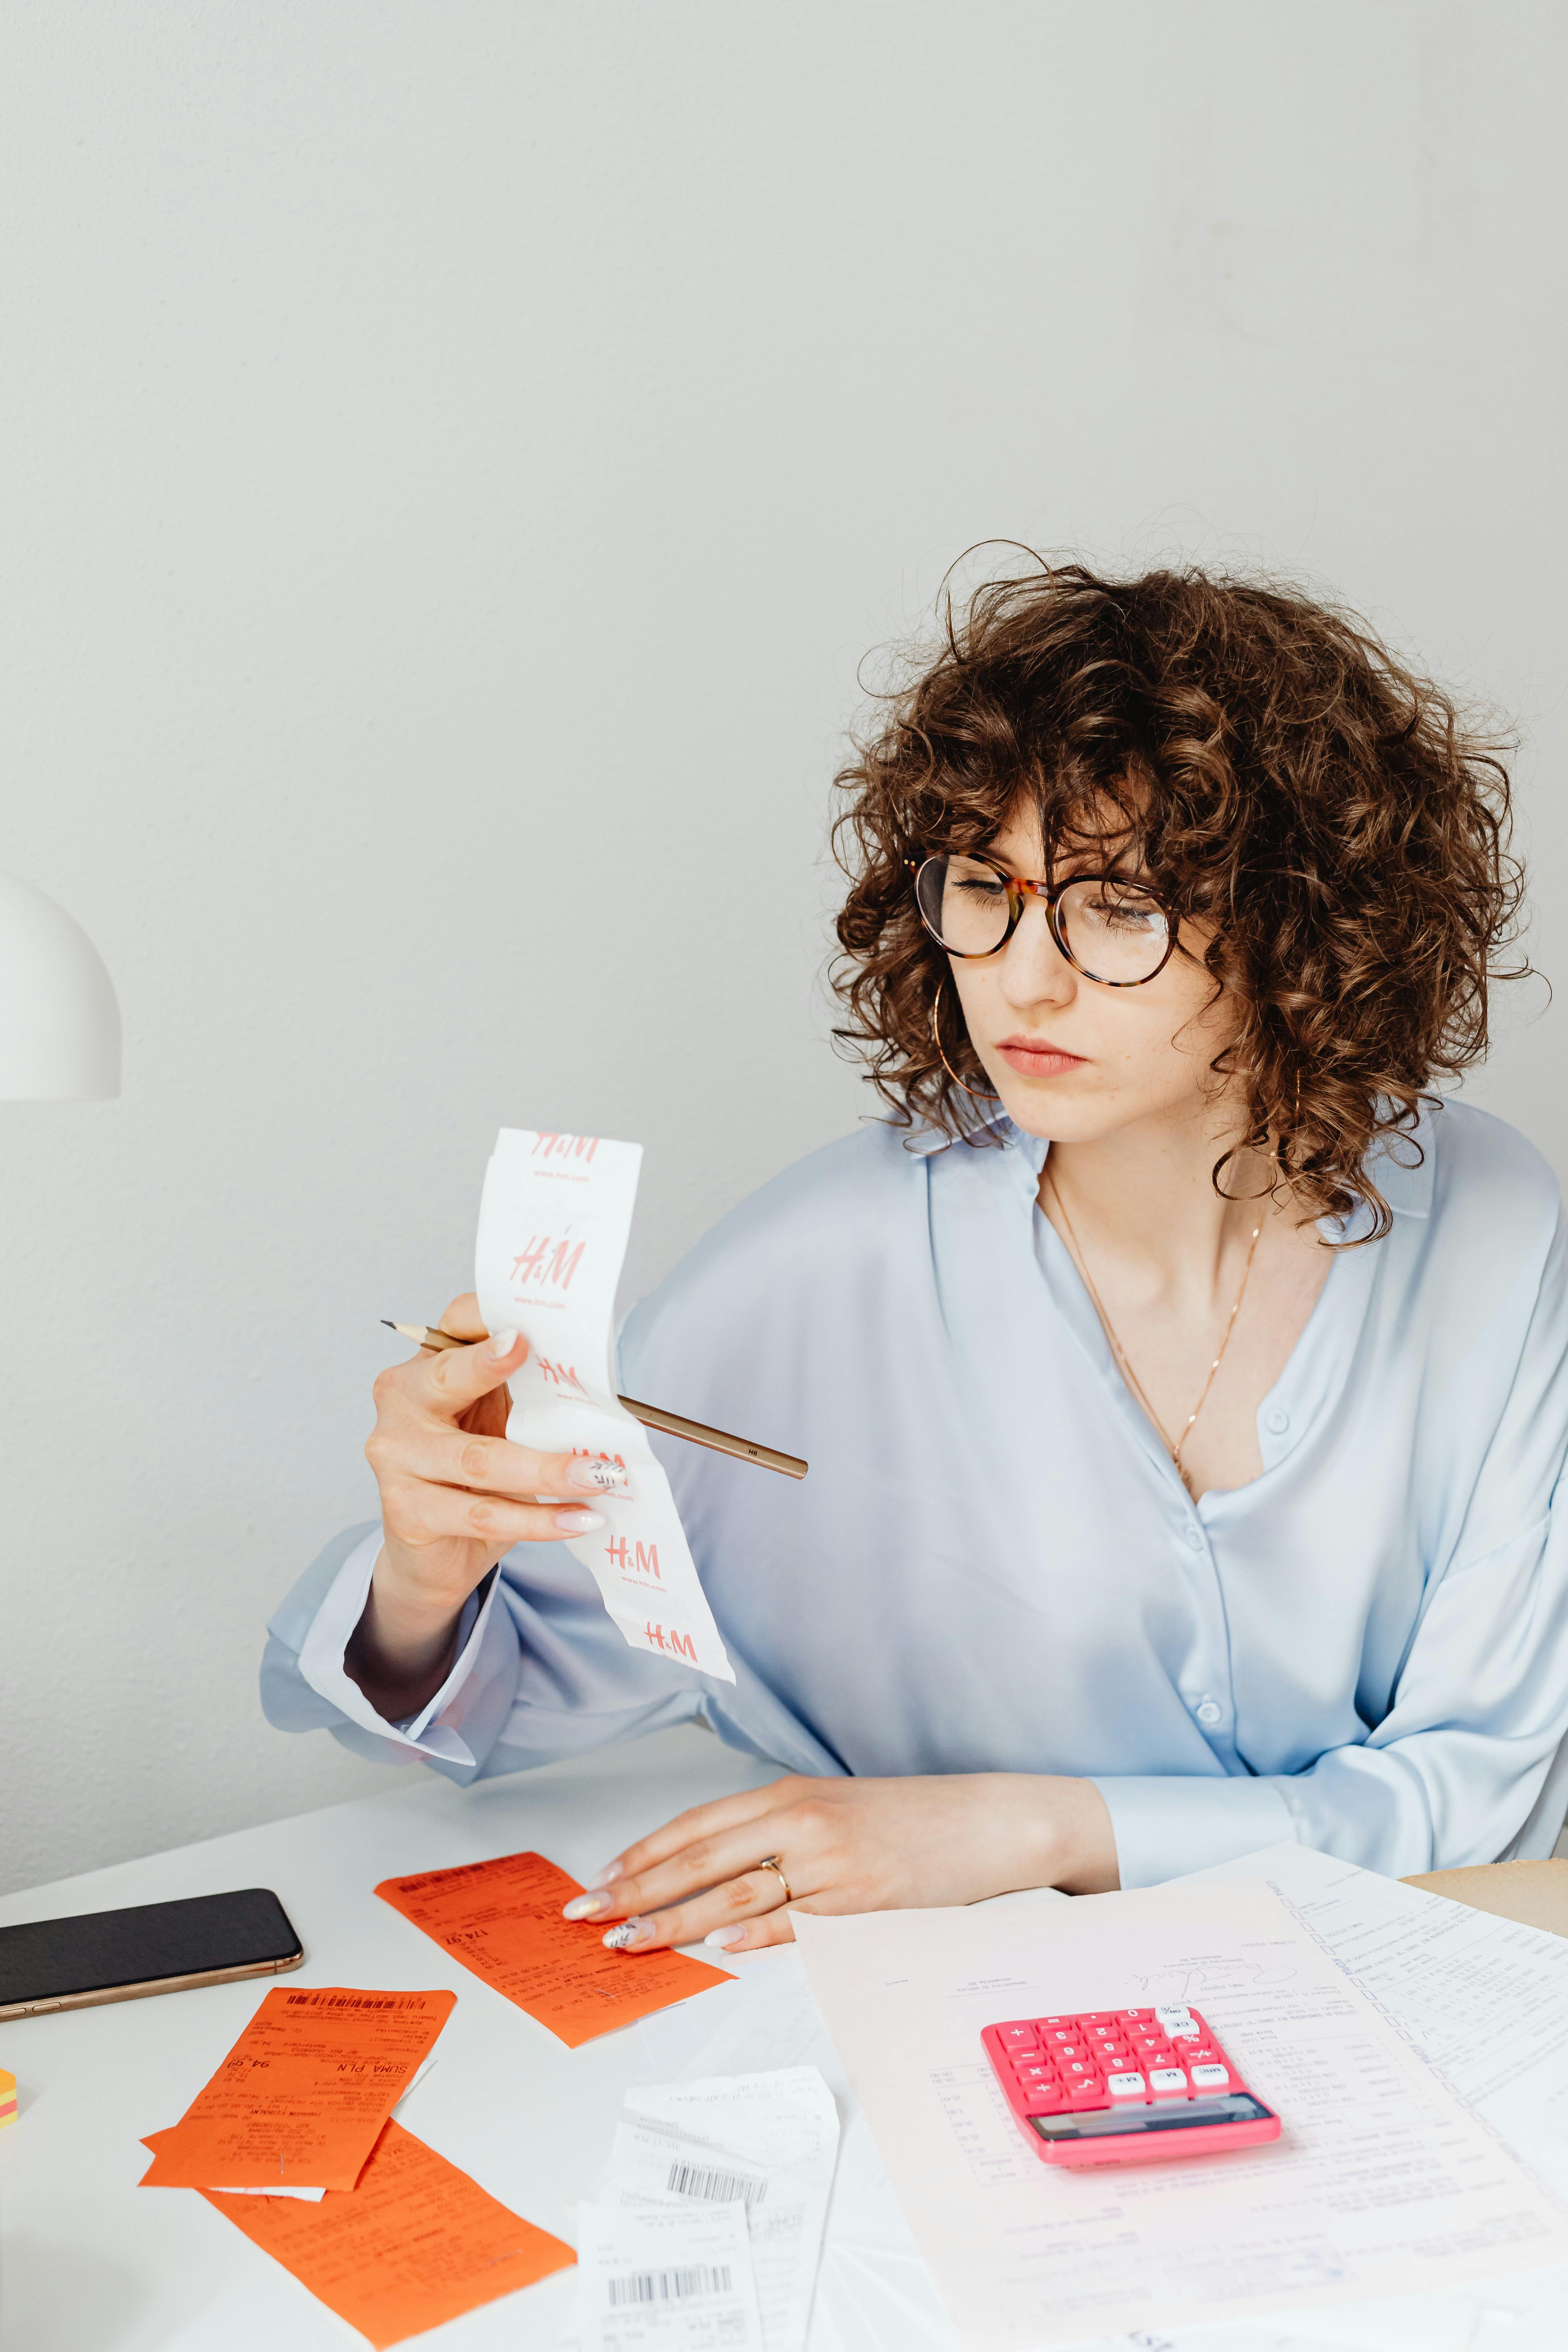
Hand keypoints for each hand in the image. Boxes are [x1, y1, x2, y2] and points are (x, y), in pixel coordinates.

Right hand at [349, 1292, 625, 1716]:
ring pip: (478, 1462)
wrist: (434, 1554)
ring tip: (600, 1481)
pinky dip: (538, 1520)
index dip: (486, 1318)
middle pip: (445, 1380)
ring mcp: (396, 1463)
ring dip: (547, 1473)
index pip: (451, 1323)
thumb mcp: (502, 1419)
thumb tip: (601, 1374)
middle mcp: (399, 1407)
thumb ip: (531, 1391)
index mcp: (425, 1368)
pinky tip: (579, 1520)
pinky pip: (484, 1517)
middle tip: (541, 1364)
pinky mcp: (412, 1517)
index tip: (527, 1322)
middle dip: (498, 1375)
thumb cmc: (478, 1468)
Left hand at [560, 1773, 1118, 1952]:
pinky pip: (794, 1919)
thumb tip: (721, 1873)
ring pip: (733, 1892)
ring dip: (673, 1919)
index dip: (644, 1852)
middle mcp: (801, 1821)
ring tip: (627, 1940)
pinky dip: (751, 1932)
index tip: (601, 1876)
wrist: (989, 1822)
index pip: (697, 1825)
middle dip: (636, 1888)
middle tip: (587, 1912)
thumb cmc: (912, 1819)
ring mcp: (830, 1861)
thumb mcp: (836, 1810)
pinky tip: (716, 1945)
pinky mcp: (860, 1899)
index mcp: (791, 1795)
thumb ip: (780, 1832)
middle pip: (700, 1857)